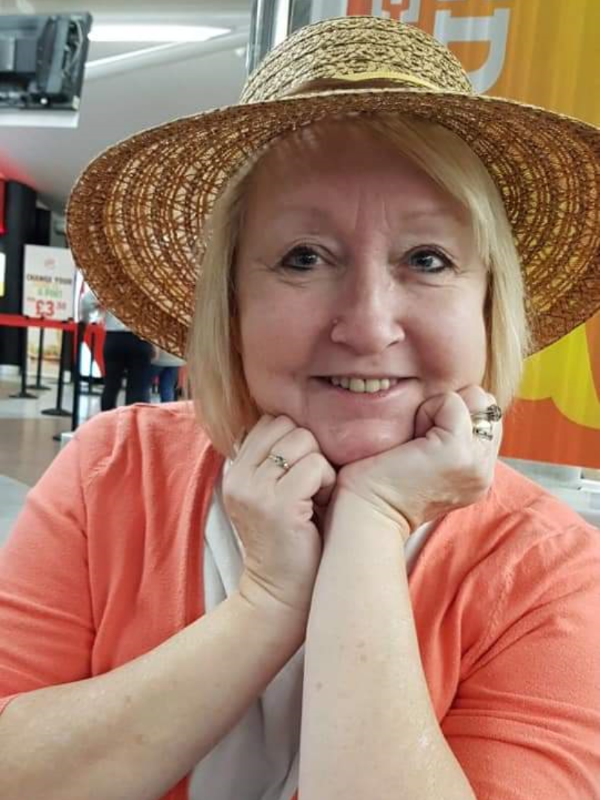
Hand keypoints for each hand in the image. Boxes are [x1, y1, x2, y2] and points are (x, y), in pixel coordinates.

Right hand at [223, 415, 335, 618]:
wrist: (280, 597)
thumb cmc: (289, 545)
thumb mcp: (271, 497)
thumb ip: (276, 462)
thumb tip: (304, 424)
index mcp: (235, 472)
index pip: (269, 421)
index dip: (295, 441)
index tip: (302, 475)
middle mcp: (239, 477)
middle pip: (287, 425)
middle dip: (310, 450)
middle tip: (312, 487)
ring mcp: (256, 490)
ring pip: (304, 440)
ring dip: (320, 466)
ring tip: (316, 497)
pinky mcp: (279, 504)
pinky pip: (315, 466)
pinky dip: (327, 483)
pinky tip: (321, 507)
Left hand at [335, 386, 500, 537]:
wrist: (367, 514)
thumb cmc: (382, 484)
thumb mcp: (429, 461)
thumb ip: (451, 438)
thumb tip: (453, 400)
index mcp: (479, 473)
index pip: (487, 417)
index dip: (453, 415)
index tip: (424, 444)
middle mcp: (485, 469)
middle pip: (486, 403)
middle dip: (451, 408)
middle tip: (420, 440)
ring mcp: (476, 461)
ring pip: (474, 398)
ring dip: (439, 409)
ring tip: (417, 441)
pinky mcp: (458, 450)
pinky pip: (452, 401)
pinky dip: (427, 410)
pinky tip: (412, 441)